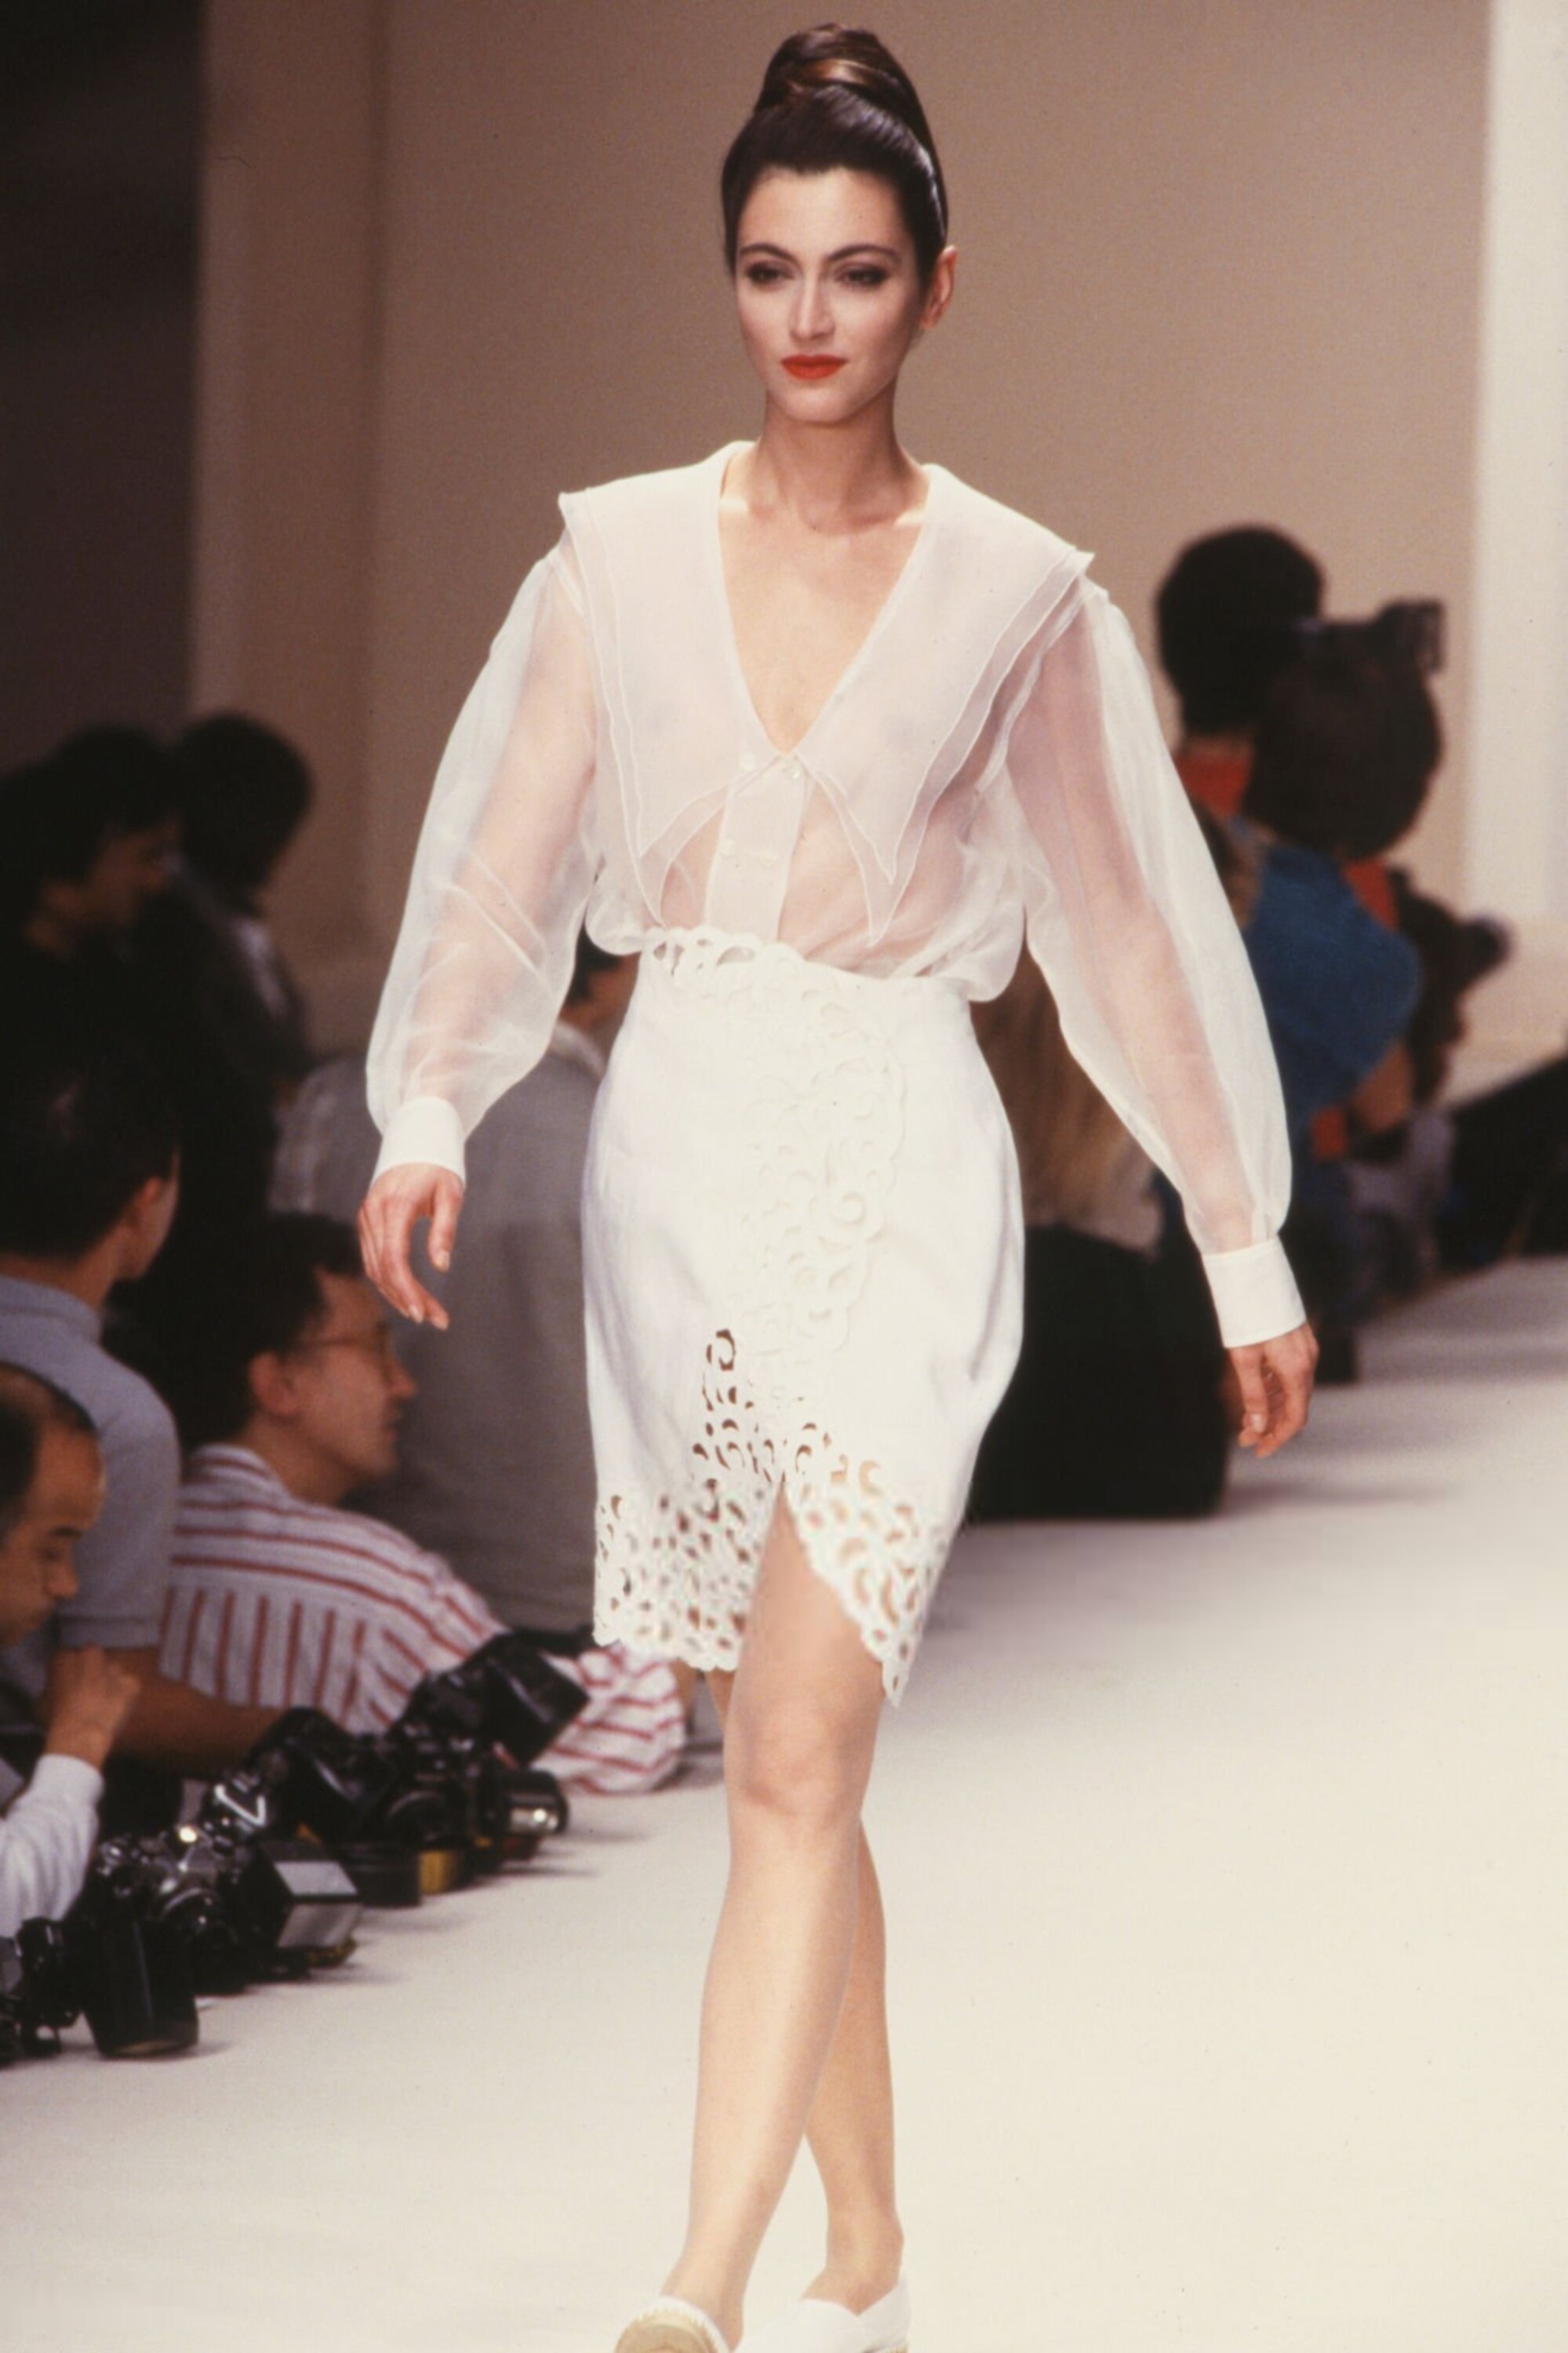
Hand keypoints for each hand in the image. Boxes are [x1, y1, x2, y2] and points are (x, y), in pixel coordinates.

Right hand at [44, 1646, 141, 1770]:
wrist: (80, 1734)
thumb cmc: (56, 1721)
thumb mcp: (41, 1701)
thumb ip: (52, 1686)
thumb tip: (57, 1689)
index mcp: (64, 1658)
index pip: (67, 1656)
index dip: (70, 1670)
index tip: (70, 1683)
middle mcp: (90, 1655)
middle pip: (92, 1654)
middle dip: (92, 1667)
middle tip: (89, 1690)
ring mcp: (113, 1666)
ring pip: (113, 1669)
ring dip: (110, 1680)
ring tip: (103, 1702)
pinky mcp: (131, 1681)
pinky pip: (130, 1684)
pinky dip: (126, 1693)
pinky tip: (116, 1708)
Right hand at [358, 1163, 463, 1326]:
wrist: (415, 1142)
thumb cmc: (439, 1169)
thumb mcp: (451, 1195)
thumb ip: (445, 1229)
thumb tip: (442, 1266)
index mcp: (395, 1206)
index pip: (394, 1258)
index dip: (406, 1289)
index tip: (422, 1313)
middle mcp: (373, 1213)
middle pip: (384, 1269)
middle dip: (408, 1298)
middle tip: (436, 1320)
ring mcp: (366, 1217)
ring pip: (375, 1268)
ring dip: (398, 1294)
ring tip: (427, 1313)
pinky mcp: (367, 1221)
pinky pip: (373, 1259)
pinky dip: (389, 1280)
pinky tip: (408, 1294)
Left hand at [1226, 1321, 1317, 1459]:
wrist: (1256, 1278)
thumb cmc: (1248, 1318)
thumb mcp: (1244, 1360)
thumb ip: (1253, 1395)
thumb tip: (1258, 1427)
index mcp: (1297, 1371)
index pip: (1294, 1418)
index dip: (1277, 1438)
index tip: (1258, 1451)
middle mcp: (1307, 1363)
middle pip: (1293, 1406)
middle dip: (1269, 1426)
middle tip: (1244, 1439)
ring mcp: (1305, 1352)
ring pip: (1290, 1391)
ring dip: (1269, 1409)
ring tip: (1244, 1423)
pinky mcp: (1298, 1344)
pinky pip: (1288, 1376)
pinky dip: (1273, 1390)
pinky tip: (1255, 1398)